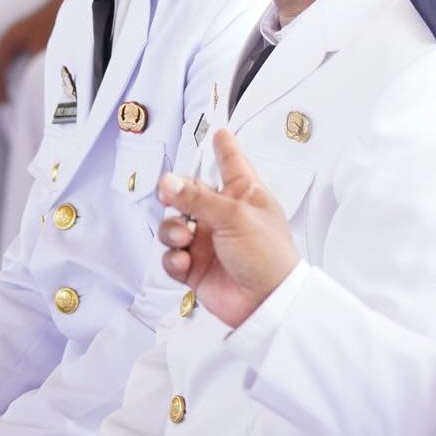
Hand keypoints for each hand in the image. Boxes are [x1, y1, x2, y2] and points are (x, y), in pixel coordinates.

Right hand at [0, 0, 66, 104]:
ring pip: (0, 60)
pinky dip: (9, 70)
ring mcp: (15, 35)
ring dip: (1, 77)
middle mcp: (9, 37)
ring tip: (7, 95)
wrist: (65, 2)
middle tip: (3, 102)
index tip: (4, 103)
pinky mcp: (24, 36)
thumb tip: (28, 87)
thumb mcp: (44, 48)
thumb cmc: (54, 24)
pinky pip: (9, 57)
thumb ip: (34, 67)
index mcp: (9, 39)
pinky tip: (18, 79)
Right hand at [155, 129, 298, 331]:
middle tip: (168, 193)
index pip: (232, 164)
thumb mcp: (235, 216)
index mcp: (243, 194)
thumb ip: (197, 197)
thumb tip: (168, 182)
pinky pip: (171, 256)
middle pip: (189, 192)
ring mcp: (207, 242)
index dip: (225, 148)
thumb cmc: (267, 255)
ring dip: (172, 229)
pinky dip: (173, 257)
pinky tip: (184, 259)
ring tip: (183, 237)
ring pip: (173, 225)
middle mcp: (223, 215)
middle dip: (175, 192)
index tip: (220, 132)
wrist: (266, 302)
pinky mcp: (195, 267)